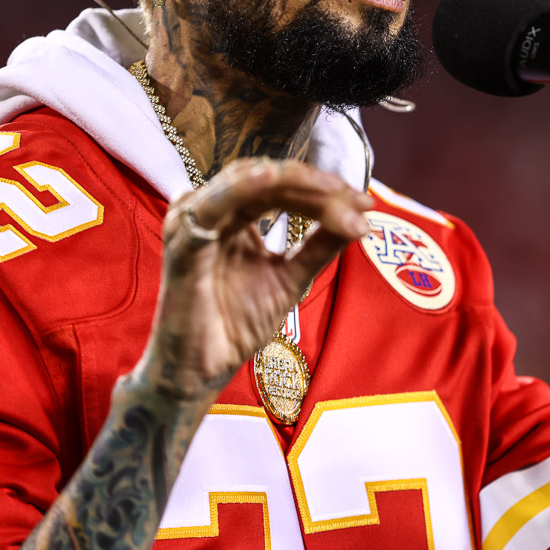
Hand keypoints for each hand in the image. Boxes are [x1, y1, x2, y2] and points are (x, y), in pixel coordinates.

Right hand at [133, 158, 373, 400]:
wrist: (203, 372)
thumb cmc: (236, 325)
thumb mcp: (291, 279)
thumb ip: (320, 246)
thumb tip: (361, 218)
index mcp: (234, 216)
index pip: (282, 187)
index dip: (324, 191)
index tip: (366, 204)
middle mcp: (212, 211)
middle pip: (268, 178)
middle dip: (316, 185)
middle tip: (358, 201)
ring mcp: (194, 223)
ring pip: (246, 182)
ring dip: (293, 182)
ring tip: (333, 190)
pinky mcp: (182, 242)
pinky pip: (212, 206)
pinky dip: (241, 188)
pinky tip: (269, 177)